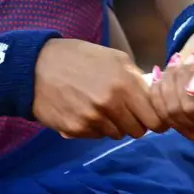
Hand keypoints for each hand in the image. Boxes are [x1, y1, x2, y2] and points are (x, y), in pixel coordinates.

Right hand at [32, 38, 167, 139]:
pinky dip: (94, 127)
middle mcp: (111, 103)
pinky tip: (84, 110)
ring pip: (117, 134)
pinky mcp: (76, 129)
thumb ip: (136, 78)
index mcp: (124, 83)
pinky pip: (97, 136)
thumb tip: (154, 97)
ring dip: (114, 124)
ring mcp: (93, 118)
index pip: (154, 118)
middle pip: (138, 131)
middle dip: (135, 123)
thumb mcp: (114, 57)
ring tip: (100, 106)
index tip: (152, 118)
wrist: (37, 66)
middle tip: (125, 111)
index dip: (156, 120)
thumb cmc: (79, 57)